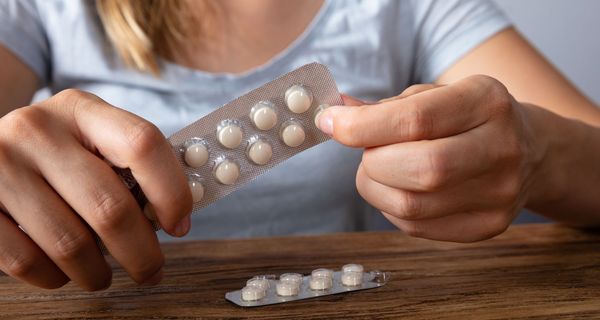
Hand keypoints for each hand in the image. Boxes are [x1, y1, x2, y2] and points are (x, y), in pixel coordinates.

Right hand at [0, 89, 191, 289]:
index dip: (172, 191)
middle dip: (142, 253)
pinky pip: (27, 261)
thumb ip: (129, 166)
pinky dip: (54, 277)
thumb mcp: (89, 139)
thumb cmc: (54, 154)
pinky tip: (63, 272)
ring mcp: (1, 165)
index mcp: (81, 110)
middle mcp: (38, 130)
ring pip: (71, 244)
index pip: (143, 144)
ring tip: (102, 275)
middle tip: (151, 271)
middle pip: (111, 207)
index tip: (179, 225)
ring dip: (97, 273)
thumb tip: (174, 219)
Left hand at [319, 76, 544, 241]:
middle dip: (373, 161)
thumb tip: (334, 113)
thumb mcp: (435, 96)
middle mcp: (501, 148)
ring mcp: (500, 194)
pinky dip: (392, 208)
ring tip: (381, 169)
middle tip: (367, 151)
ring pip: (411, 206)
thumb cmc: (468, 118)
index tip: (330, 122)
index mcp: (486, 101)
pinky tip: (400, 188)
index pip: (416, 119)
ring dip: (376, 187)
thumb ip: (385, 107)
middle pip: (420, 169)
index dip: (361, 125)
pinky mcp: (489, 226)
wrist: (530, 150)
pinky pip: (416, 227)